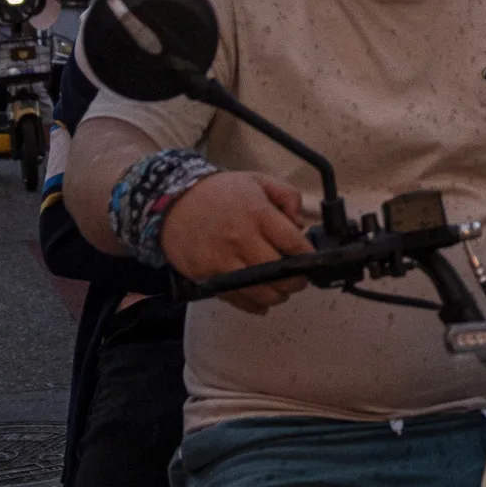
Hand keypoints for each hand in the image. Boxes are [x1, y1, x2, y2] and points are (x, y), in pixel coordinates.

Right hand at [160, 172, 313, 313]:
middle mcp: (240, 239)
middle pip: (278, 272)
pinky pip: (234, 298)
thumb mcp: (260, 181)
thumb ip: (288, 197)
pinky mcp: (205, 276)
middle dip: (296, 280)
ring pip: (258, 291)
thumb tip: (300, 224)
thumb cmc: (220, 192)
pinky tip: (263, 302)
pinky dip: (252, 305)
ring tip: (282, 291)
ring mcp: (221, 260)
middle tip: (300, 279)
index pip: (293, 243)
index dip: (308, 256)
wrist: (173, 201)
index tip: (312, 261)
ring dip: (277, 296)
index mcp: (257, 213)